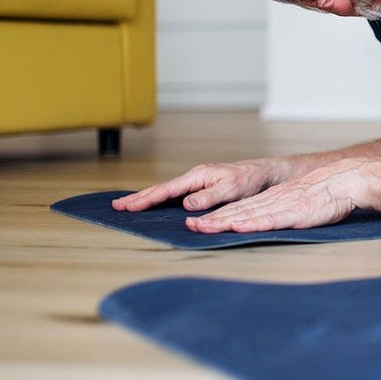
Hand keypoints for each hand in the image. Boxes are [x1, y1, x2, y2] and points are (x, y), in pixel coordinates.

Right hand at [111, 157, 292, 212]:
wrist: (264, 173)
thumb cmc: (249, 180)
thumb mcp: (231, 189)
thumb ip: (208, 197)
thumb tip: (185, 205)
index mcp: (198, 176)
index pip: (167, 190)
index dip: (146, 199)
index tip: (128, 206)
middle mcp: (194, 178)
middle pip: (161, 189)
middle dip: (138, 198)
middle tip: (116, 206)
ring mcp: (197, 182)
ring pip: (167, 191)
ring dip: (147, 198)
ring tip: (129, 206)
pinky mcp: (201, 188)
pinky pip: (176, 194)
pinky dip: (161, 199)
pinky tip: (155, 205)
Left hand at [187, 161, 370, 232]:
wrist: (347, 181)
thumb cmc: (327, 194)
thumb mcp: (298, 201)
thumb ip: (283, 210)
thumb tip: (268, 221)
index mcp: (273, 200)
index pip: (239, 209)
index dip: (217, 216)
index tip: (198, 223)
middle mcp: (273, 202)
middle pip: (237, 212)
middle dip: (212, 220)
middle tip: (189, 227)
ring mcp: (283, 207)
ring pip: (247, 215)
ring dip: (223, 222)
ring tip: (203, 227)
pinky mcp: (295, 213)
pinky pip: (270, 219)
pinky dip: (252, 223)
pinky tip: (238, 226)